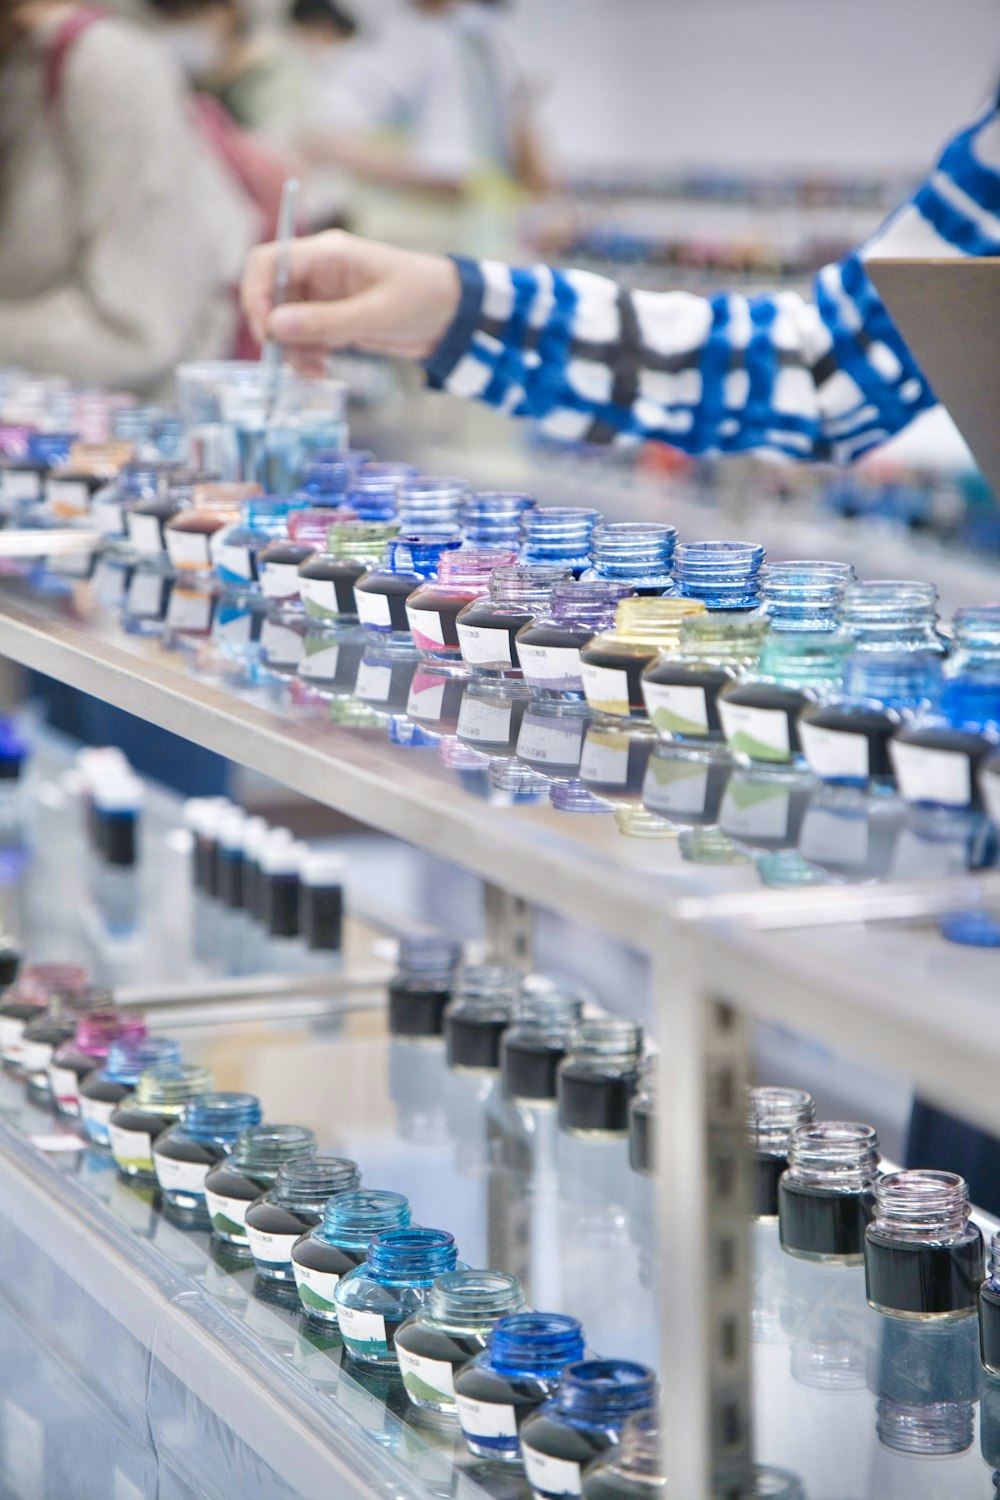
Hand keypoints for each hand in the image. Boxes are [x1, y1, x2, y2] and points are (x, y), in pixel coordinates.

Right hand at [241, 230, 461, 372]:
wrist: (452, 314)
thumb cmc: (422, 300)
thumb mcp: (375, 314)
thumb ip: (325, 322)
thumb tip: (274, 326)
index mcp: (328, 253)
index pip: (268, 262)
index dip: (256, 295)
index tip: (267, 333)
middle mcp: (319, 270)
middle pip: (270, 295)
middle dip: (275, 330)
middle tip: (291, 361)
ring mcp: (324, 295)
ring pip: (285, 320)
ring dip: (291, 348)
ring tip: (315, 371)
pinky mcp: (333, 317)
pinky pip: (303, 335)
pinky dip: (305, 354)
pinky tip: (321, 369)